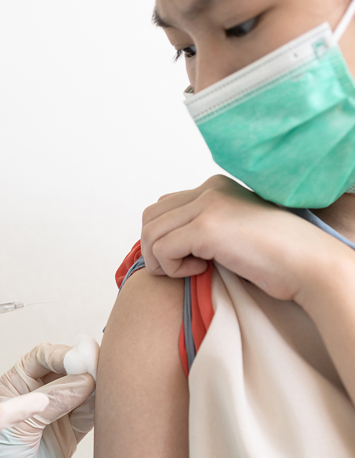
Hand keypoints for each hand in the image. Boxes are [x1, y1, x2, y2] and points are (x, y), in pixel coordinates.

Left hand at [0, 337, 97, 457]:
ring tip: (110, 387)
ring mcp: (56, 414)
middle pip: (68, 370)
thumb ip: (52, 401)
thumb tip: (85, 380)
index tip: (83, 360)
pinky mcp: (70, 433)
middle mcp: (37, 394)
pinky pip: (91, 414)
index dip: (63, 355)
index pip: (43, 357)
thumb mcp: (19, 426)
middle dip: (85, 368)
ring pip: (84, 391)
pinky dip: (101, 409)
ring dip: (97, 388)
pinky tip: (109, 405)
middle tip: (102, 370)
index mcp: (15, 384)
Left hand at [140, 175, 338, 301]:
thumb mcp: (234, 232)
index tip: (187, 258)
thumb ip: (205, 227)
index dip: (164, 237)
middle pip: (150, 217)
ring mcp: (207, 205)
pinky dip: (174, 269)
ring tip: (193, 269)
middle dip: (155, 249)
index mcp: (215, 186)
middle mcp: (209, 189)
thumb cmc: (276, 258)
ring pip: (150, 234)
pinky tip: (203, 270)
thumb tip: (166, 243)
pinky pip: (162, 250)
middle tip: (182, 268)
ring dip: (163, 261)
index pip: (164, 206)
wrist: (308, 263)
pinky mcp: (206, 227)